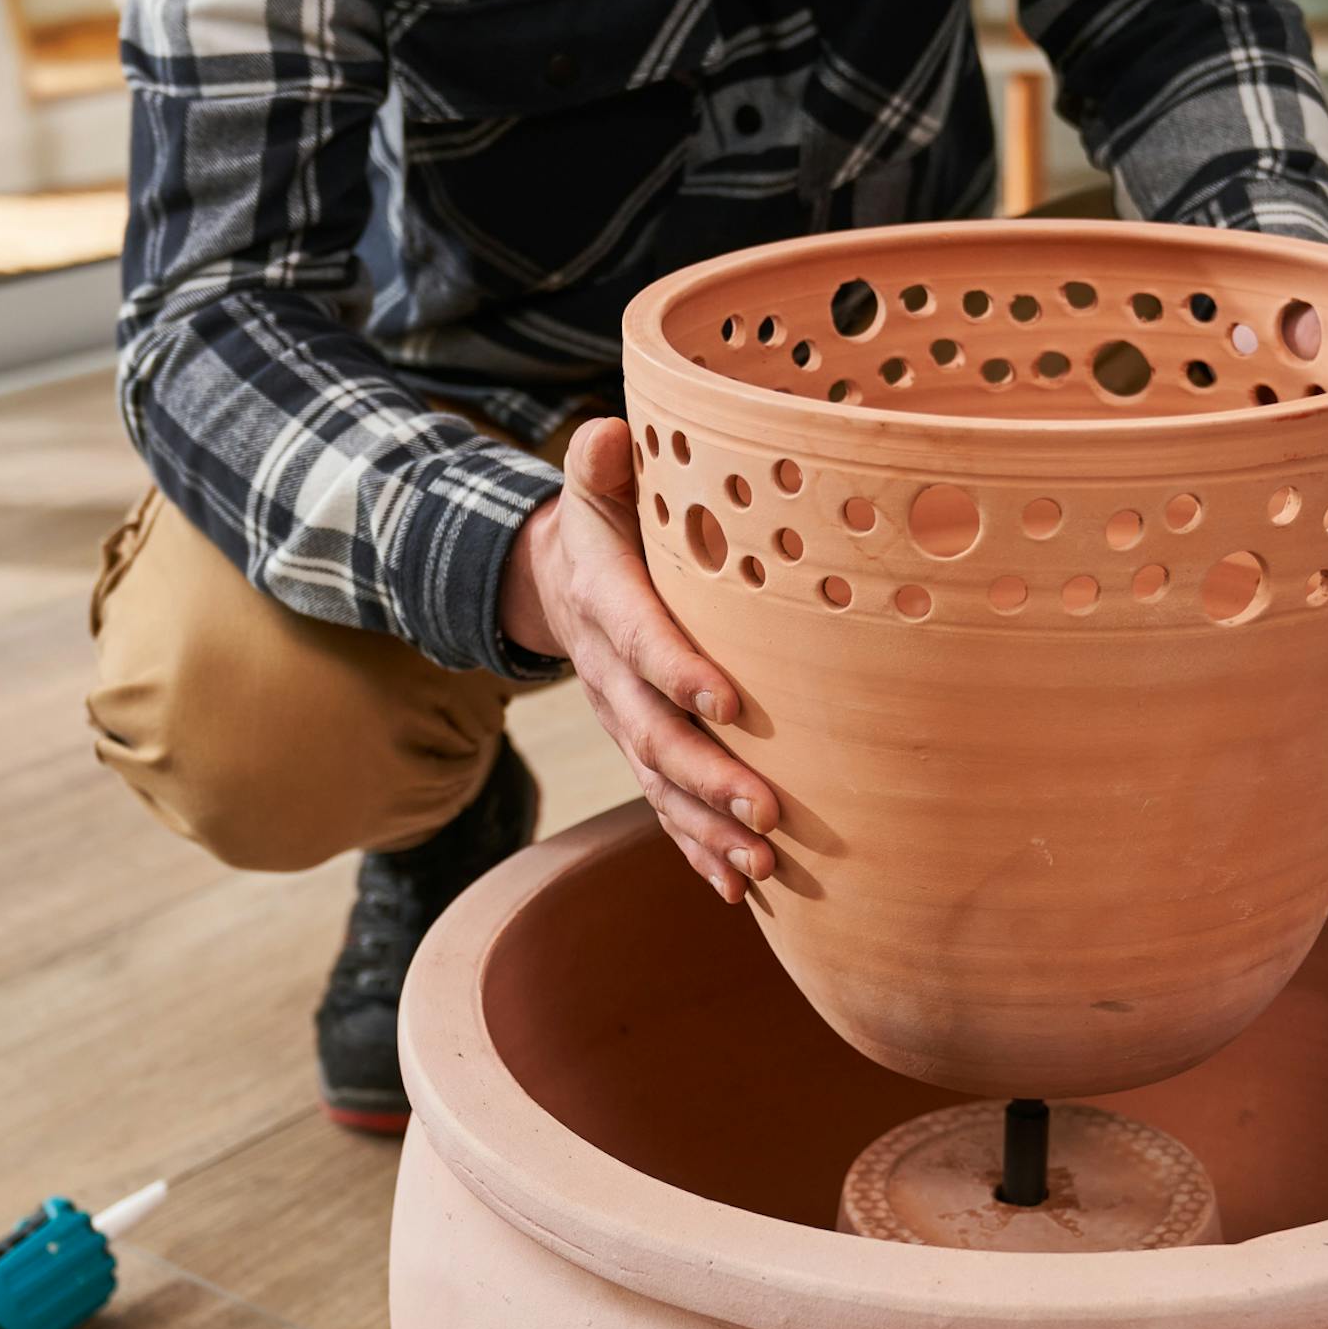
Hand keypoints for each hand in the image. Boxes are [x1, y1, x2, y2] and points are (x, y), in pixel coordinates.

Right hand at [500, 417, 777, 901]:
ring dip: (711, 831)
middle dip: (711, 779)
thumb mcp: (595, 486)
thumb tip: (610, 438)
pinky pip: (665, 810)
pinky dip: (697, 852)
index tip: (728, 700)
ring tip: (761, 866)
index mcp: (609, 605)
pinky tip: (738, 890)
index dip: (679, 671)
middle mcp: (612, 676)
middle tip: (768, 812)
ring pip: (664, 787)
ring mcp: (625, 723)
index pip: (643, 641)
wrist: (559, 583)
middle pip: (658, 737)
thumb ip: (602, 465)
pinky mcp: (642, 752)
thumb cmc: (606, 525)